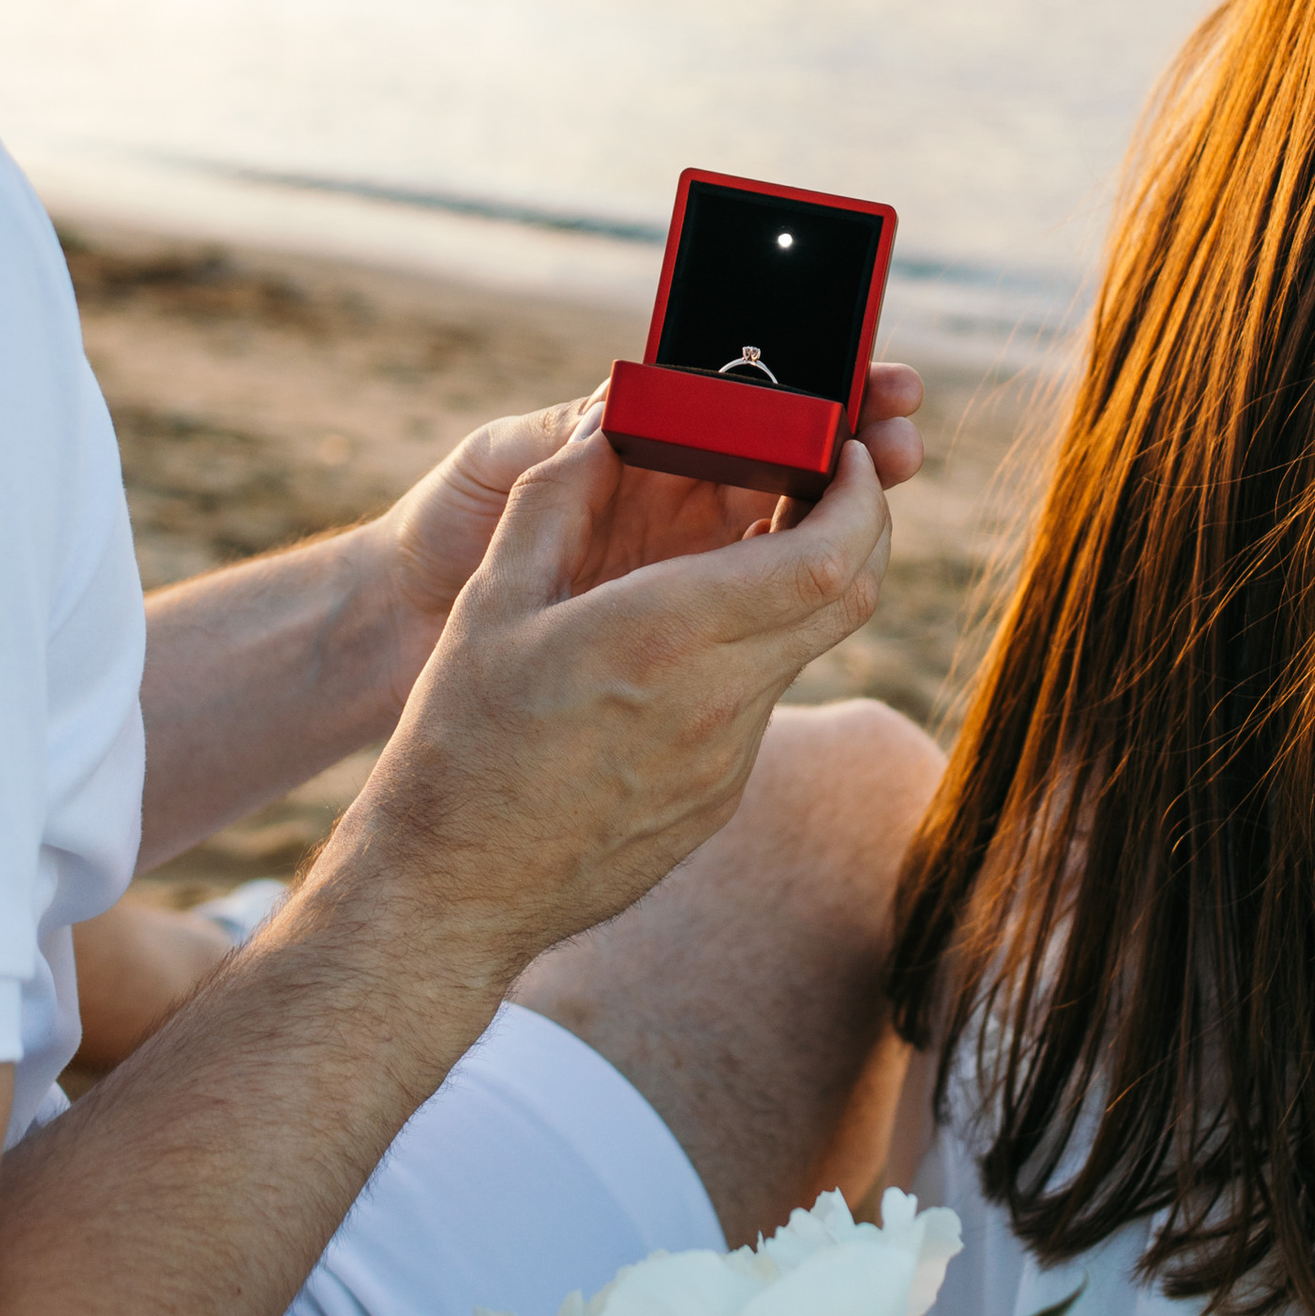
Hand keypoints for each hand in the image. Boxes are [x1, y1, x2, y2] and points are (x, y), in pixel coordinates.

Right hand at [349, 422, 895, 983]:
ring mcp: (728, 760)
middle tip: (825, 480)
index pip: (826, 560)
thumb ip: (555, 499)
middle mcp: (717, 702)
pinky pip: (762, 701)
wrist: (453, 890)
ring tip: (745, 544)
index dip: (858, 497)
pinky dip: (753, 648)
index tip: (844, 452)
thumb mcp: (489, 601)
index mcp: (664, 638)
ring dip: (800, 586)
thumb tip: (606, 425)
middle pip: (850, 598)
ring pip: (805, 648)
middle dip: (861, 524)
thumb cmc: (459, 741)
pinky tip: (689, 638)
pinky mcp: (720, 797)